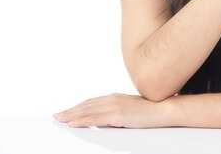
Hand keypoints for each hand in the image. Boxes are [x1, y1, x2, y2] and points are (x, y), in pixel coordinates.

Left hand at [53, 93, 171, 127]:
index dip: (78, 107)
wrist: (164, 108)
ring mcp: (114, 106)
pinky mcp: (117, 114)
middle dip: (70, 111)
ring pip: (87, 111)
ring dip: (71, 115)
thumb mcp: (131, 109)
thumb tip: (105, 119)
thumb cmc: (151, 110)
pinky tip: (73, 123)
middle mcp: (112, 99)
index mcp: (115, 98)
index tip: (67, 111)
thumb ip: (117, 112)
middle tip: (56, 116)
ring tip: (60, 119)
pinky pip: (95, 118)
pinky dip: (82, 120)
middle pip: (86, 105)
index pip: (91, 102)